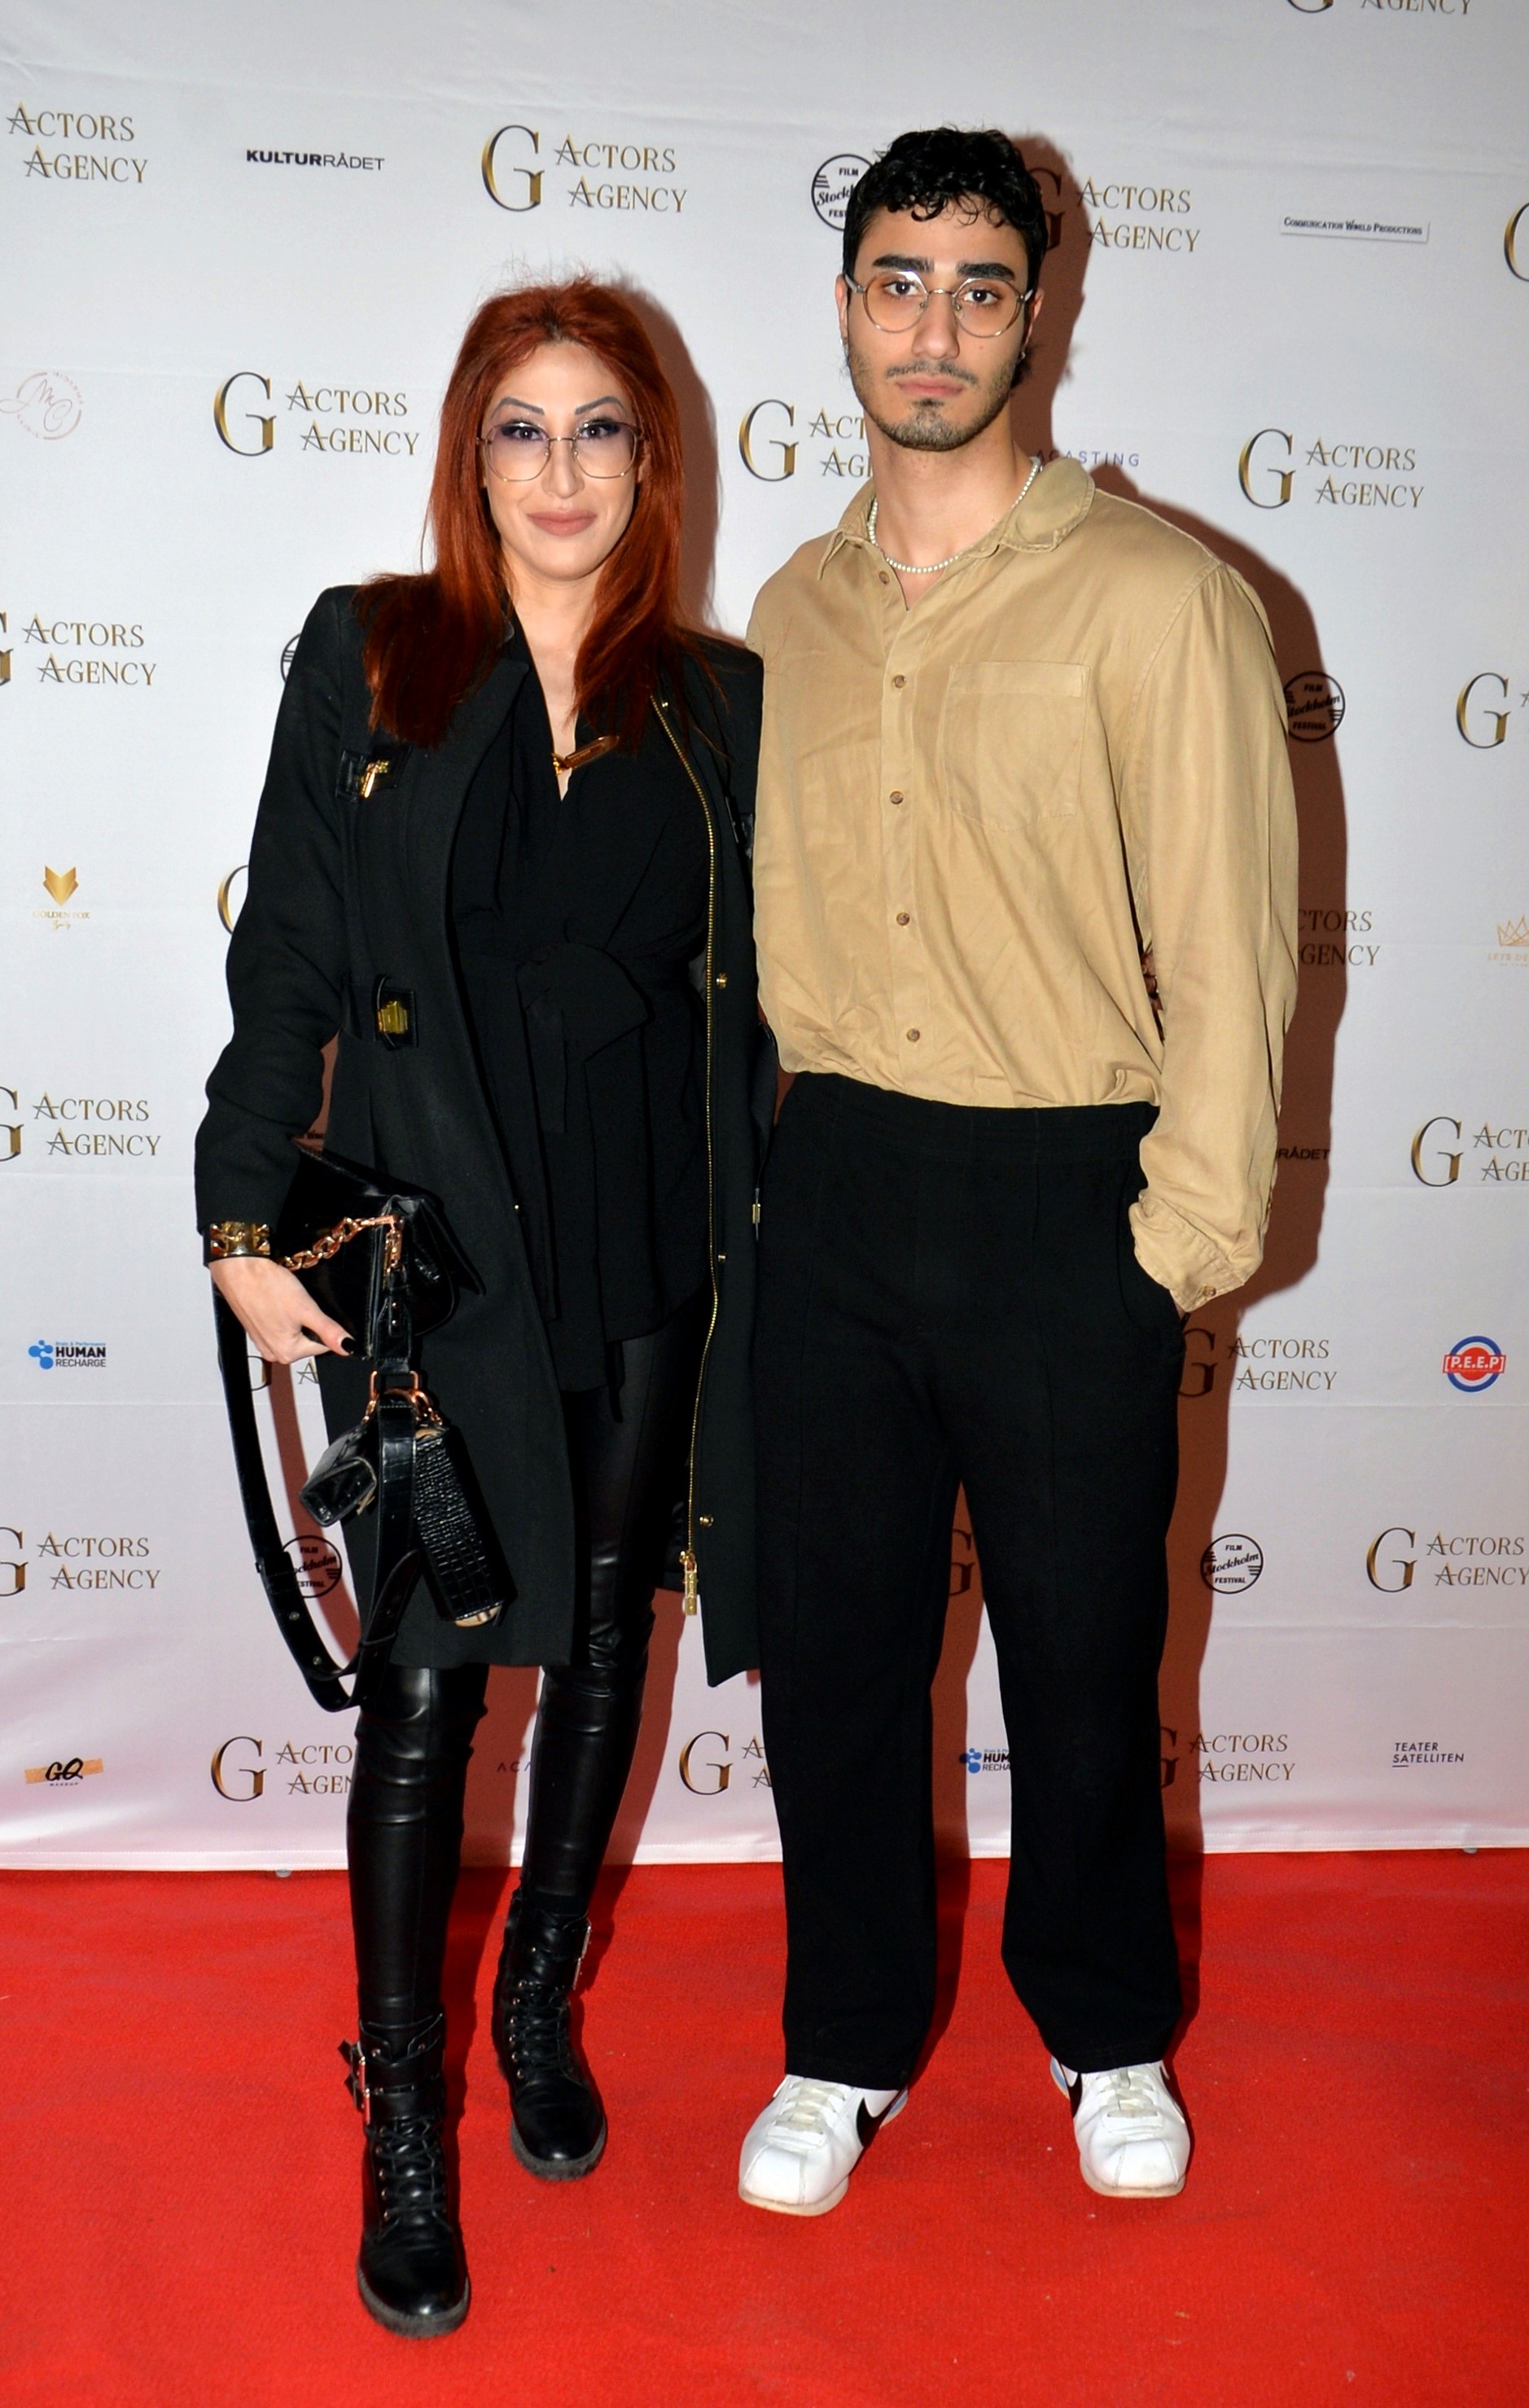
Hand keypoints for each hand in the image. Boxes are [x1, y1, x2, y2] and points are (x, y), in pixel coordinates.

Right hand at [210, 1256, 352, 1363]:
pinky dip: (282, 1313)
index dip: (324, 1324)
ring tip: (285, 1299)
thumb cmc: (267, 1286)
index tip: (314, 1308)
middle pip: (308, 1339)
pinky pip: (279, 1324)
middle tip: (297, 1302)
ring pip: (294, 1330)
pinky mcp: (255, 1329)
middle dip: (309, 1320)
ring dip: (295, 1315)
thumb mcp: (306, 1308)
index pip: (323, 1345)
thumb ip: (329, 1330)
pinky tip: (277, 1299)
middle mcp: (273, 1352)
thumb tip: (348, 1348)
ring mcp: (262, 1341)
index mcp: (287, 1352)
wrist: (239, 1269)